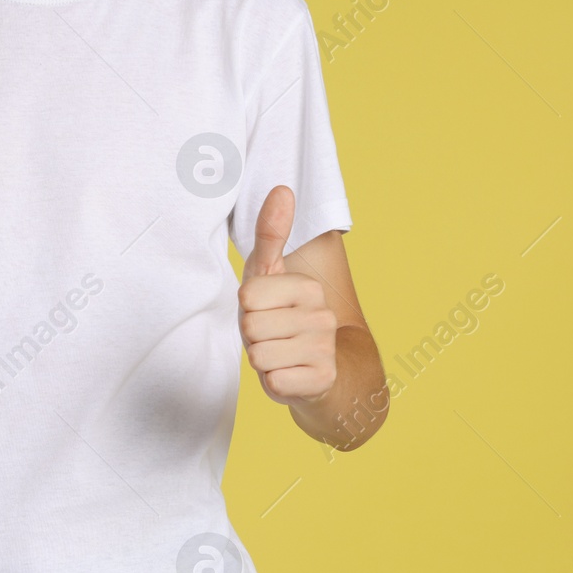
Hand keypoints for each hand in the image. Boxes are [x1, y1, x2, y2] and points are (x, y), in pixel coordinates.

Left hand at [238, 186, 337, 405]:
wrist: (317, 373)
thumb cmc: (282, 318)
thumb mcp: (269, 275)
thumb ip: (271, 234)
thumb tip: (282, 189)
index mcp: (306, 287)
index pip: (248, 298)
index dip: (248, 310)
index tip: (264, 313)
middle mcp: (321, 315)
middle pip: (251, 328)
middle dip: (252, 337)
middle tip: (270, 338)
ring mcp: (324, 348)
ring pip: (259, 356)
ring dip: (262, 360)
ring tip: (279, 355)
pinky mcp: (321, 380)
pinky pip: (274, 383)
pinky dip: (274, 383)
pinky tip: (289, 374)